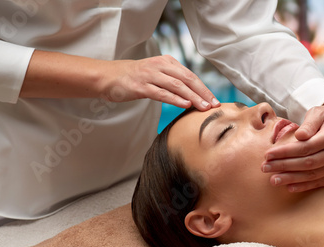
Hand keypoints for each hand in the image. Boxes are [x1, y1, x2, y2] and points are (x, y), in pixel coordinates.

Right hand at [102, 55, 219, 109]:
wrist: (108, 76)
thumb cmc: (134, 78)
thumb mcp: (156, 74)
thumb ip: (173, 81)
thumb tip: (193, 96)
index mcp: (167, 62)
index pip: (191, 75)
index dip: (204, 88)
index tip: (215, 100)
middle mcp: (160, 66)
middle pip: (187, 79)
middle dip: (203, 93)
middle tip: (214, 105)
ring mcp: (150, 75)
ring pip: (177, 86)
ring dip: (193, 97)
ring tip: (203, 108)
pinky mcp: (141, 86)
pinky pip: (162, 93)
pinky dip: (175, 99)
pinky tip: (185, 105)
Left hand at [261, 97, 323, 191]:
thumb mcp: (318, 112)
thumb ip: (309, 123)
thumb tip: (300, 135)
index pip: (306, 147)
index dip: (286, 152)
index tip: (268, 154)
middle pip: (307, 162)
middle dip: (284, 166)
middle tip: (265, 167)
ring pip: (311, 174)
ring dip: (290, 178)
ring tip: (273, 180)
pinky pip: (318, 182)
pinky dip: (303, 186)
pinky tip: (288, 187)